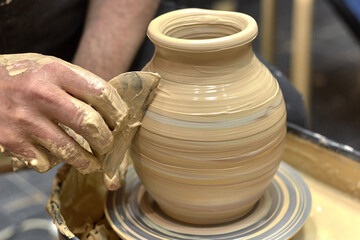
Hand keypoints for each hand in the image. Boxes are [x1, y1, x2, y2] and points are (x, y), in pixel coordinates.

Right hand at [0, 53, 126, 173]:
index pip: (100, 92)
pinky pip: (45, 161)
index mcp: (55, 71)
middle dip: (107, 140)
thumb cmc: (21, 77)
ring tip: (93, 163)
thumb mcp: (48, 67)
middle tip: (109, 145)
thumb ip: (77, 84)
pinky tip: (54, 155)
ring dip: (87, 161)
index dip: (118, 111)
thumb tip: (112, 108)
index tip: (122, 122)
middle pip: (90, 124)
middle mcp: (40, 94)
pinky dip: (54, 162)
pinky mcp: (10, 140)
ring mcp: (24, 119)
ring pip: (70, 150)